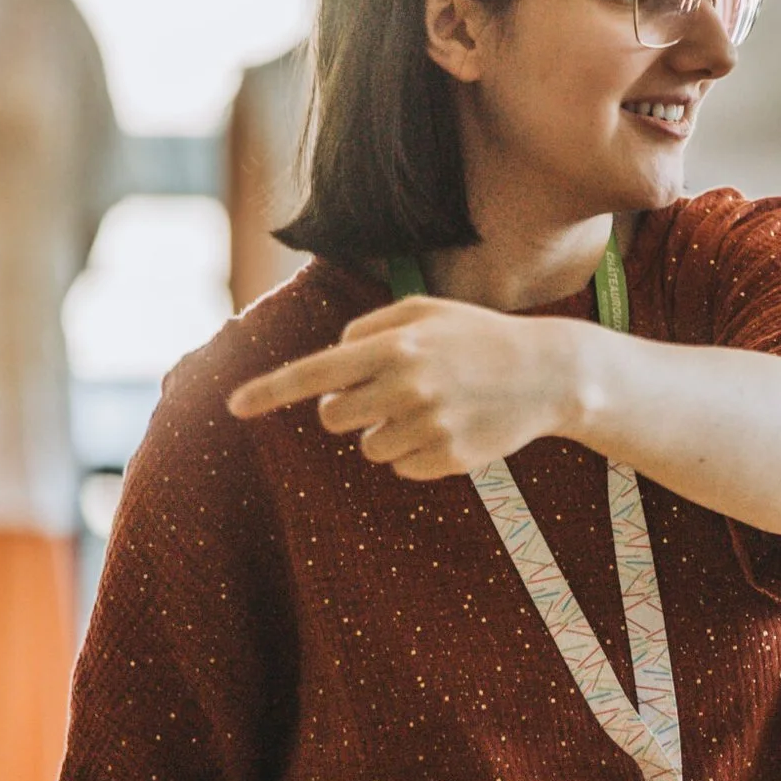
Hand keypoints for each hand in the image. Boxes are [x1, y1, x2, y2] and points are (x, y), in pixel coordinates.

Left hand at [227, 297, 584, 478]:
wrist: (548, 373)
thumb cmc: (477, 336)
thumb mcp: (426, 312)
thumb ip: (370, 328)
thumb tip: (331, 359)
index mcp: (395, 345)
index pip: (316, 372)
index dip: (270, 391)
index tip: (233, 406)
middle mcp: (406, 386)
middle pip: (334, 418)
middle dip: (348, 409)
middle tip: (386, 393)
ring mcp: (428, 425)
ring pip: (369, 448)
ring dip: (387, 432)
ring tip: (432, 408)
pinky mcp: (448, 458)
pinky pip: (402, 468)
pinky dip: (417, 453)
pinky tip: (450, 429)